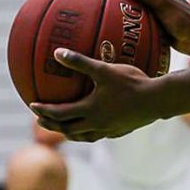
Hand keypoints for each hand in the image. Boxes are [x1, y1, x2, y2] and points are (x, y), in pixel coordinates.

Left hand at [30, 48, 157, 141]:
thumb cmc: (131, 83)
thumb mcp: (104, 70)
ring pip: (82, 136)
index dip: (44, 110)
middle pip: (66, 129)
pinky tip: (94, 126)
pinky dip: (88, 132)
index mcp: (88, 110)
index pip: (59, 113)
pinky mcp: (119, 132)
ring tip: (64, 126)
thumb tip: (57, 52)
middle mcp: (94, 124)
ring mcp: (108, 130)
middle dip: (51, 124)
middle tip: (41, 119)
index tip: (32, 105)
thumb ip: (80, 62)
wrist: (156, 100)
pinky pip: (98, 135)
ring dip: (68, 132)